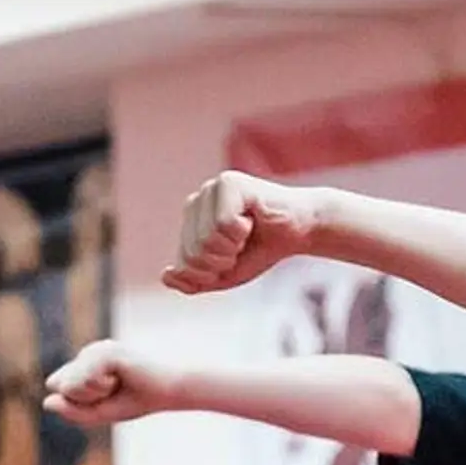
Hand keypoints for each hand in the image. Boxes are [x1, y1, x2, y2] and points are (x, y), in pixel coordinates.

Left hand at [43, 341, 180, 427]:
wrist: (167, 391)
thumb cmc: (138, 399)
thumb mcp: (99, 412)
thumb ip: (72, 410)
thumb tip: (46, 401)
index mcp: (85, 362)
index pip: (59, 387)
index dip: (78, 400)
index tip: (106, 396)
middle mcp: (87, 352)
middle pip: (62, 386)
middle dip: (85, 398)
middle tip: (113, 390)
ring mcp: (95, 349)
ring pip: (71, 384)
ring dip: (94, 393)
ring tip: (117, 383)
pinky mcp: (104, 351)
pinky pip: (84, 380)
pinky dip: (100, 387)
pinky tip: (119, 378)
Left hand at [163, 172, 322, 296]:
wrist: (300, 231)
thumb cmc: (260, 250)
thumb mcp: (223, 276)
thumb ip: (193, 281)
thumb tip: (166, 275)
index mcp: (190, 220)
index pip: (184, 263)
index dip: (211, 273)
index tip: (232, 258)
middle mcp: (197, 200)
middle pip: (193, 253)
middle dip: (222, 262)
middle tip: (241, 246)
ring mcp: (212, 188)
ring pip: (206, 240)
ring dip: (232, 248)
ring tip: (246, 232)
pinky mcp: (230, 183)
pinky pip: (223, 224)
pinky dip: (242, 232)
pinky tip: (253, 219)